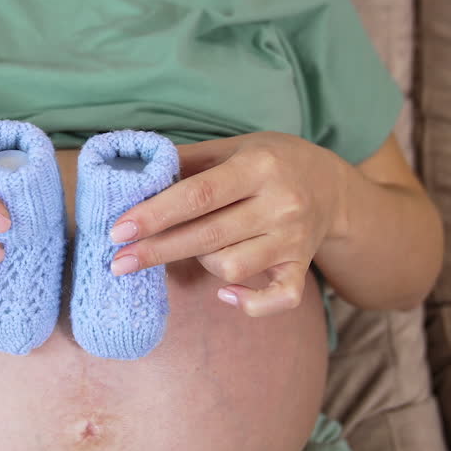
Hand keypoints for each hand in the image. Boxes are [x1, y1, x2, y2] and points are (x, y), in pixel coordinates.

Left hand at [109, 132, 348, 316]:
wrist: (333, 187)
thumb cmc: (272, 162)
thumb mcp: (234, 147)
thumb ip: (188, 160)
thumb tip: (134, 174)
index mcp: (258, 166)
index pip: (199, 194)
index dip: (155, 214)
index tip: (119, 231)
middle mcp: (280, 204)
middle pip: (208, 235)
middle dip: (157, 251)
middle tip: (117, 263)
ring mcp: (293, 240)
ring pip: (232, 266)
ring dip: (201, 263)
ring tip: (194, 249)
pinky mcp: (301, 268)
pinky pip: (278, 299)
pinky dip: (250, 304)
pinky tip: (225, 294)